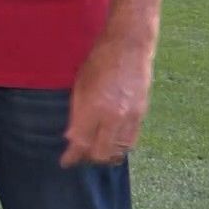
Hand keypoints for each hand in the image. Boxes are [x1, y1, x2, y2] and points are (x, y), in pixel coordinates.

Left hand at [60, 37, 153, 167]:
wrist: (129, 46)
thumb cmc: (98, 61)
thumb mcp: (79, 86)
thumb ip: (77, 114)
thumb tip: (72, 138)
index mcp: (93, 108)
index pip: (81, 143)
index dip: (72, 156)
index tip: (66, 162)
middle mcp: (113, 116)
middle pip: (101, 153)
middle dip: (88, 159)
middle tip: (80, 156)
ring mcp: (130, 116)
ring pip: (119, 151)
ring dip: (106, 155)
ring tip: (95, 151)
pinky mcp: (142, 114)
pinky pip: (131, 141)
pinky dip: (120, 146)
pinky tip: (111, 142)